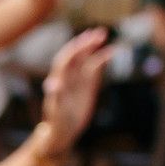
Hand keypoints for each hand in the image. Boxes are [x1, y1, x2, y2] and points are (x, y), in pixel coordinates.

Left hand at [37, 28, 108, 155]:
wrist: (63, 132)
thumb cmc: (56, 124)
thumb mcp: (56, 112)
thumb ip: (55, 98)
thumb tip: (52, 85)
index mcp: (58, 80)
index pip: (65, 59)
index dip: (74, 49)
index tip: (85, 41)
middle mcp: (68, 77)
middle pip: (76, 55)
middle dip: (86, 43)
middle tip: (99, 33)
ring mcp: (78, 79)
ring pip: (85, 58)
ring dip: (93, 46)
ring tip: (103, 34)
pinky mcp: (87, 84)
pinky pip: (95, 68)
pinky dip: (102, 58)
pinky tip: (112, 52)